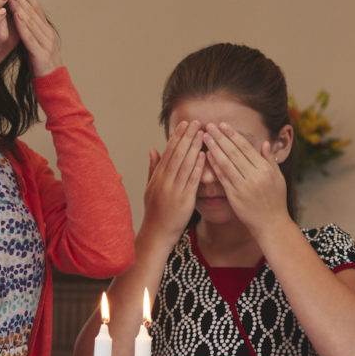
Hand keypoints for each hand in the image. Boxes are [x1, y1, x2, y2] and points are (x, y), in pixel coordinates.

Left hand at [7, 0, 62, 76]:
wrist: (54, 85)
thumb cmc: (41, 66)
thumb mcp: (34, 45)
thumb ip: (28, 33)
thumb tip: (16, 20)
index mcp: (46, 31)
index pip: (35, 9)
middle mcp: (48, 34)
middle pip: (33, 11)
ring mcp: (46, 43)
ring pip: (31, 21)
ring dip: (19, 6)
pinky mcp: (41, 54)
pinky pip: (30, 37)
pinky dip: (23, 25)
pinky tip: (16, 15)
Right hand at [143, 120, 204, 240]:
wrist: (156, 233)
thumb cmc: (155, 211)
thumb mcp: (150, 188)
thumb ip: (153, 168)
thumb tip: (153, 149)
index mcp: (157, 177)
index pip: (168, 152)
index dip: (177, 136)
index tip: (185, 123)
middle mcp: (164, 181)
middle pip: (177, 154)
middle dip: (187, 136)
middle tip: (196, 122)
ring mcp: (173, 190)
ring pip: (184, 164)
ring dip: (194, 147)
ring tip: (202, 133)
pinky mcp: (184, 200)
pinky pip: (191, 180)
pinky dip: (197, 167)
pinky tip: (204, 155)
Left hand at [202, 122, 289, 234]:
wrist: (272, 225)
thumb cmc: (275, 201)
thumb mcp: (278, 178)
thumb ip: (270, 160)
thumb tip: (265, 143)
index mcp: (265, 169)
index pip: (246, 147)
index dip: (233, 135)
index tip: (223, 125)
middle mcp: (255, 176)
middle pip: (234, 152)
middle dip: (221, 137)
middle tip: (210, 125)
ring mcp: (244, 186)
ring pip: (226, 163)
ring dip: (214, 148)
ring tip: (205, 136)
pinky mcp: (235, 196)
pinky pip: (222, 177)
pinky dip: (214, 165)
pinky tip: (207, 155)